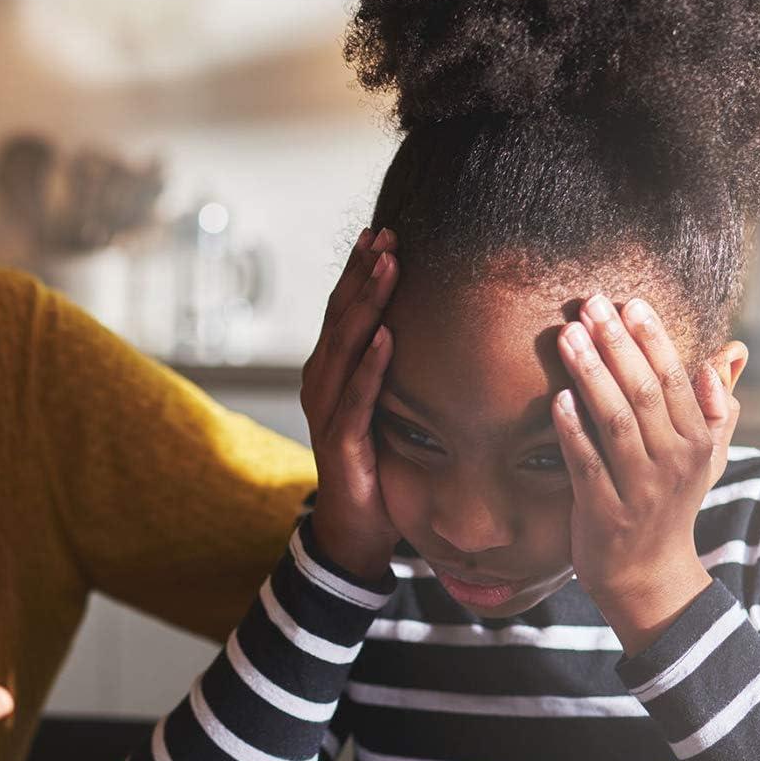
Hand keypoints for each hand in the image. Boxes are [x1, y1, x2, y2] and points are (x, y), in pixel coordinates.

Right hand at [300, 226, 401, 579]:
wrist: (356, 528)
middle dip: (362, 274)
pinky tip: (387, 338)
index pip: (345, 310)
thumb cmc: (376, 463)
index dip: (359, 271)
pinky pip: (356, 398)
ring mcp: (326, 412)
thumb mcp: (388, 407)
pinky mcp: (339, 442)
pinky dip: (370, 367)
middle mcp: (321, 383)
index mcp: (332, 371)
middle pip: (341, 317)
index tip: (382, 232)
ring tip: (386, 268)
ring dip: (366, 306)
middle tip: (385, 234)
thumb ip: (399, 370)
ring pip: (345, 348)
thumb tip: (438, 327)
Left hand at [552, 294, 739, 655]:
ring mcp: (640, 488)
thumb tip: (728, 353)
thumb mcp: (705, 456)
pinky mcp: (606, 512)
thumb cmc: (669, 504)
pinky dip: (573, 430)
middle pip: (646, 391)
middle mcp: (675, 461)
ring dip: (591, 375)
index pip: (677, 378)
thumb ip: (716, 406)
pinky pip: (587, 464)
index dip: (652, 338)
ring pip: (616, 421)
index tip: (628, 301)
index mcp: (699, 441)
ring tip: (568, 336)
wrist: (648, 574)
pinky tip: (557, 398)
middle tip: (589, 305)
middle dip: (617, 344)